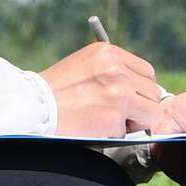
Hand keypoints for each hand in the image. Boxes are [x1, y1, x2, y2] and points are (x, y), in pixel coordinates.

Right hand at [44, 41, 172, 138]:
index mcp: (108, 52)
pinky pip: (133, 130)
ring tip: (107, 121)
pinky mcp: (116, 113)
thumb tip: (139, 88)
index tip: (131, 99)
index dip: (141, 89)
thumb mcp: (84, 66)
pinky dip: (119, 134)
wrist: (32, 107)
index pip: (146, 71)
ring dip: (133, 121)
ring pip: (151, 111)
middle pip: (152, 91)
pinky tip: (97, 128)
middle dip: (140, 106)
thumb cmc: (54, 91)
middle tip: (117, 114)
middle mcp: (116, 67)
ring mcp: (118, 90)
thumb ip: (111, 71)